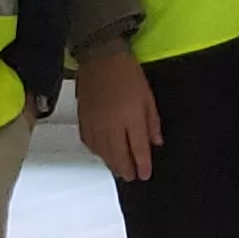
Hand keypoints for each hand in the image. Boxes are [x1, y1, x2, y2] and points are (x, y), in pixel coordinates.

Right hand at [76, 50, 160, 181]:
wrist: (100, 59)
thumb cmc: (128, 75)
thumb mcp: (148, 97)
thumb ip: (152, 122)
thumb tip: (156, 143)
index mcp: (131, 119)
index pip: (138, 149)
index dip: (142, 164)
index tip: (145, 175)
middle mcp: (111, 126)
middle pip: (118, 155)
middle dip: (126, 169)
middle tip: (131, 178)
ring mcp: (94, 124)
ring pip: (102, 152)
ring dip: (111, 163)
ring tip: (119, 171)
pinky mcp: (82, 120)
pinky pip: (89, 143)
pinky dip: (97, 152)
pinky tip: (103, 155)